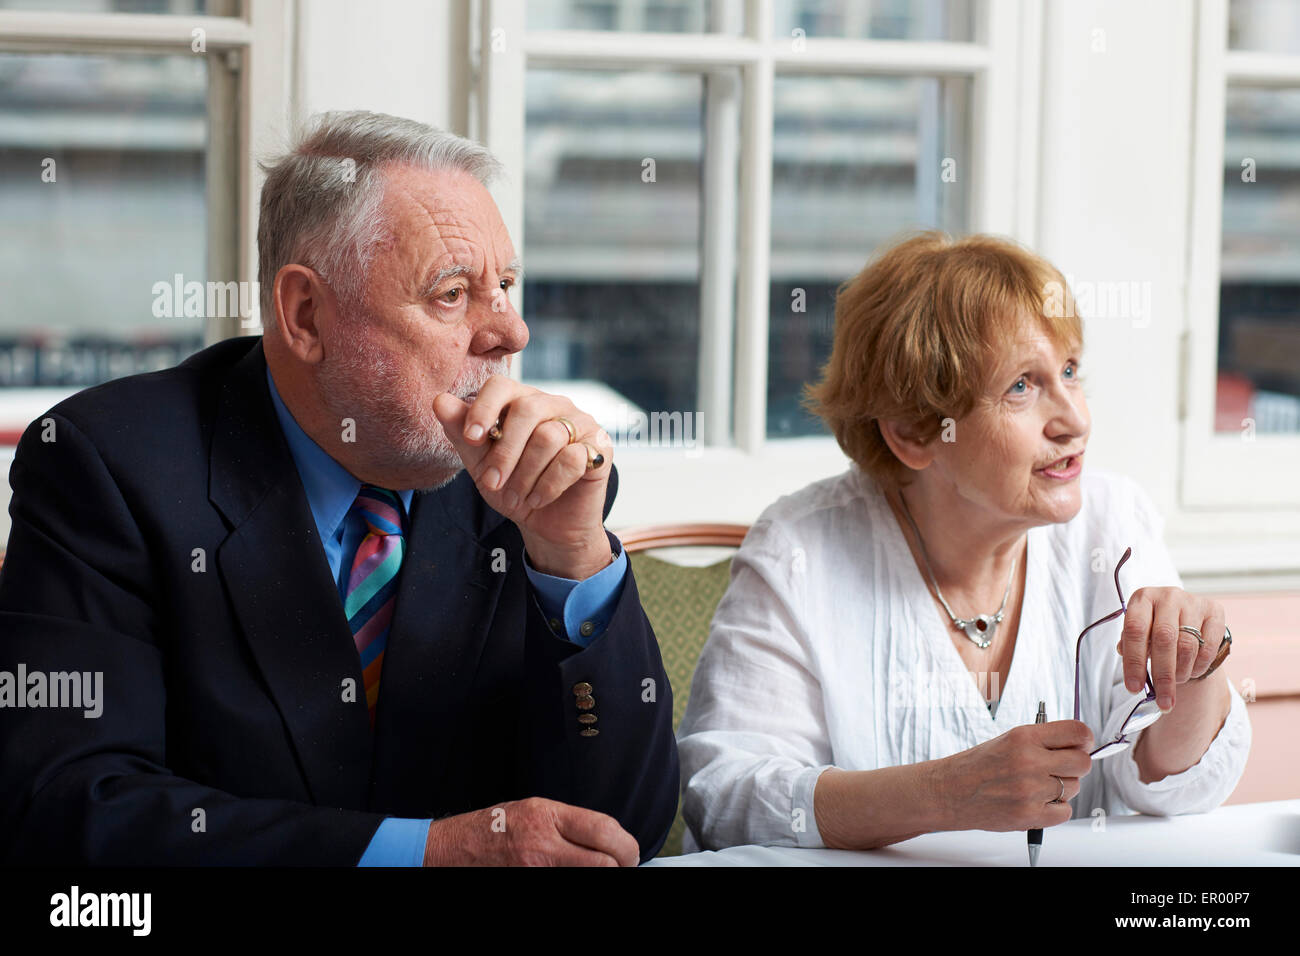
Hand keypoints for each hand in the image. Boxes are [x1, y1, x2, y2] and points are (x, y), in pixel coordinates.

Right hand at [422, 797, 639, 865]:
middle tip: (622, 866)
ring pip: (590, 878)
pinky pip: (568, 887)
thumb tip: (608, 837)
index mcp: (546, 816)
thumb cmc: (495, 827)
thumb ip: (570, 822)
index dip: (626, 845)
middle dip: (621, 866)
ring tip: (600, 870)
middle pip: (604, 863)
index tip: (630, 852)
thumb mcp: (534, 809)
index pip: (604, 830)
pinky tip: (577, 876)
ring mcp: (536, 871)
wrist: (456, 850)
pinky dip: (581, 883)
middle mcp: (543, 846)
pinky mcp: (531, 886)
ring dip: (602, 876)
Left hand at [433, 376, 614, 578]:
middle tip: (492, 483)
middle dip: (505, 452)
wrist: (546, 525)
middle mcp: (553, 404)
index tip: (471, 439)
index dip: (484, 408)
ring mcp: (580, 423)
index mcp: (521, 400)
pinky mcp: (599, 448)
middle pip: (527, 409)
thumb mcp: (480, 463)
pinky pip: (571, 459)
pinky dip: (548, 485)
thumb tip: (439, 400)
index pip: (502, 385)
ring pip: (549, 437)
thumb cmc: (514, 487)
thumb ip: (461, 431)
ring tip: (517, 497)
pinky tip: (539, 499)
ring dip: (526, 475)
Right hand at [936, 720, 1093, 830]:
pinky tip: (1036, 801)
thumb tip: (1079, 744)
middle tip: (1062, 767)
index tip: (1083, 744)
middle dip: (1076, 765)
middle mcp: (1029, 761)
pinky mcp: (1030, 815)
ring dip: (1061, 788)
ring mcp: (1030, 790)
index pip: (1077, 732)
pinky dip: (1055, 809)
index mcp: (1024, 737)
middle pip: (1082, 763)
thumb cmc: (978, 766)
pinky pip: (1065, 812)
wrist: (950, 791)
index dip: (1085, 739)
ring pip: (1074, 788)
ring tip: (1037, 786)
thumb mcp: (1008, 740)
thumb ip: (1043, 741)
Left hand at [1119, 587, 1226, 712]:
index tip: (1134, 688)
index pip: (1135, 631)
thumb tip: (1135, 678)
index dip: (1133, 662)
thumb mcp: (1139, 633)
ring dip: (1181, 672)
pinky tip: (1192, 671)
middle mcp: (1168, 596)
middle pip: (1164, 640)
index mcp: (1142, 598)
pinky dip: (1200, 666)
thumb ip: (1132, 650)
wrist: (1183, 615)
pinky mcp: (1215, 610)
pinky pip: (1208, 646)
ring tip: (1176, 681)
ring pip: (1188, 646)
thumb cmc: (1154, 627)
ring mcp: (1192, 601)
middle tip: (1163, 702)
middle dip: (1163, 676)